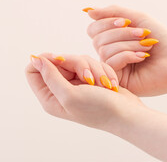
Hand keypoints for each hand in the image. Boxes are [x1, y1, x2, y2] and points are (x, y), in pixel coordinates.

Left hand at [25, 53, 143, 129]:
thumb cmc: (99, 108)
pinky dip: (102, 70)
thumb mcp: (70, 95)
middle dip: (77, 64)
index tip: (59, 59)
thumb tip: (35, 58)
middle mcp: (62, 88)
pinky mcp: (91, 77)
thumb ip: (50, 76)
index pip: (34, 71)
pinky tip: (109, 83)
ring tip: (103, 84)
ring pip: (78, 60)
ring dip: (93, 68)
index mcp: (51, 96)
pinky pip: (92, 62)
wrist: (127, 113)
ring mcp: (77, 82)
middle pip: (59, 61)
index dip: (45, 61)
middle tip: (89, 77)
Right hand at [85, 5, 166, 95]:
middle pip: (97, 38)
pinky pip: (110, 62)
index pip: (94, 28)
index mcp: (113, 39)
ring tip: (146, 47)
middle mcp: (110, 53)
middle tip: (143, 34)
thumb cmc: (160, 38)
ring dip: (128, 44)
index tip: (127, 22)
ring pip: (104, 49)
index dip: (106, 22)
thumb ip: (112, 12)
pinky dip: (127, 55)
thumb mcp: (136, 18)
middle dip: (121, 33)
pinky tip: (142, 58)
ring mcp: (113, 67)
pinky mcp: (118, 79)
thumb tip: (88, 11)